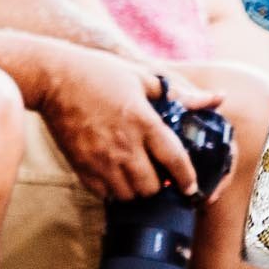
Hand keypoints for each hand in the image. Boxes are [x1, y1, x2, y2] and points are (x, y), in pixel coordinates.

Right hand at [38, 51, 221, 200]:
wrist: (53, 79)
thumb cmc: (99, 73)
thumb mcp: (142, 76)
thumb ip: (180, 94)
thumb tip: (216, 99)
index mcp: (143, 122)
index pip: (174, 160)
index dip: (187, 179)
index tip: (192, 188)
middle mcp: (124, 145)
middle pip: (151, 187)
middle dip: (158, 185)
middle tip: (157, 175)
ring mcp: (100, 159)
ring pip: (127, 196)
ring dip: (135, 190)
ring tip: (134, 176)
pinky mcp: (81, 166)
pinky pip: (103, 194)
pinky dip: (112, 190)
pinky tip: (113, 176)